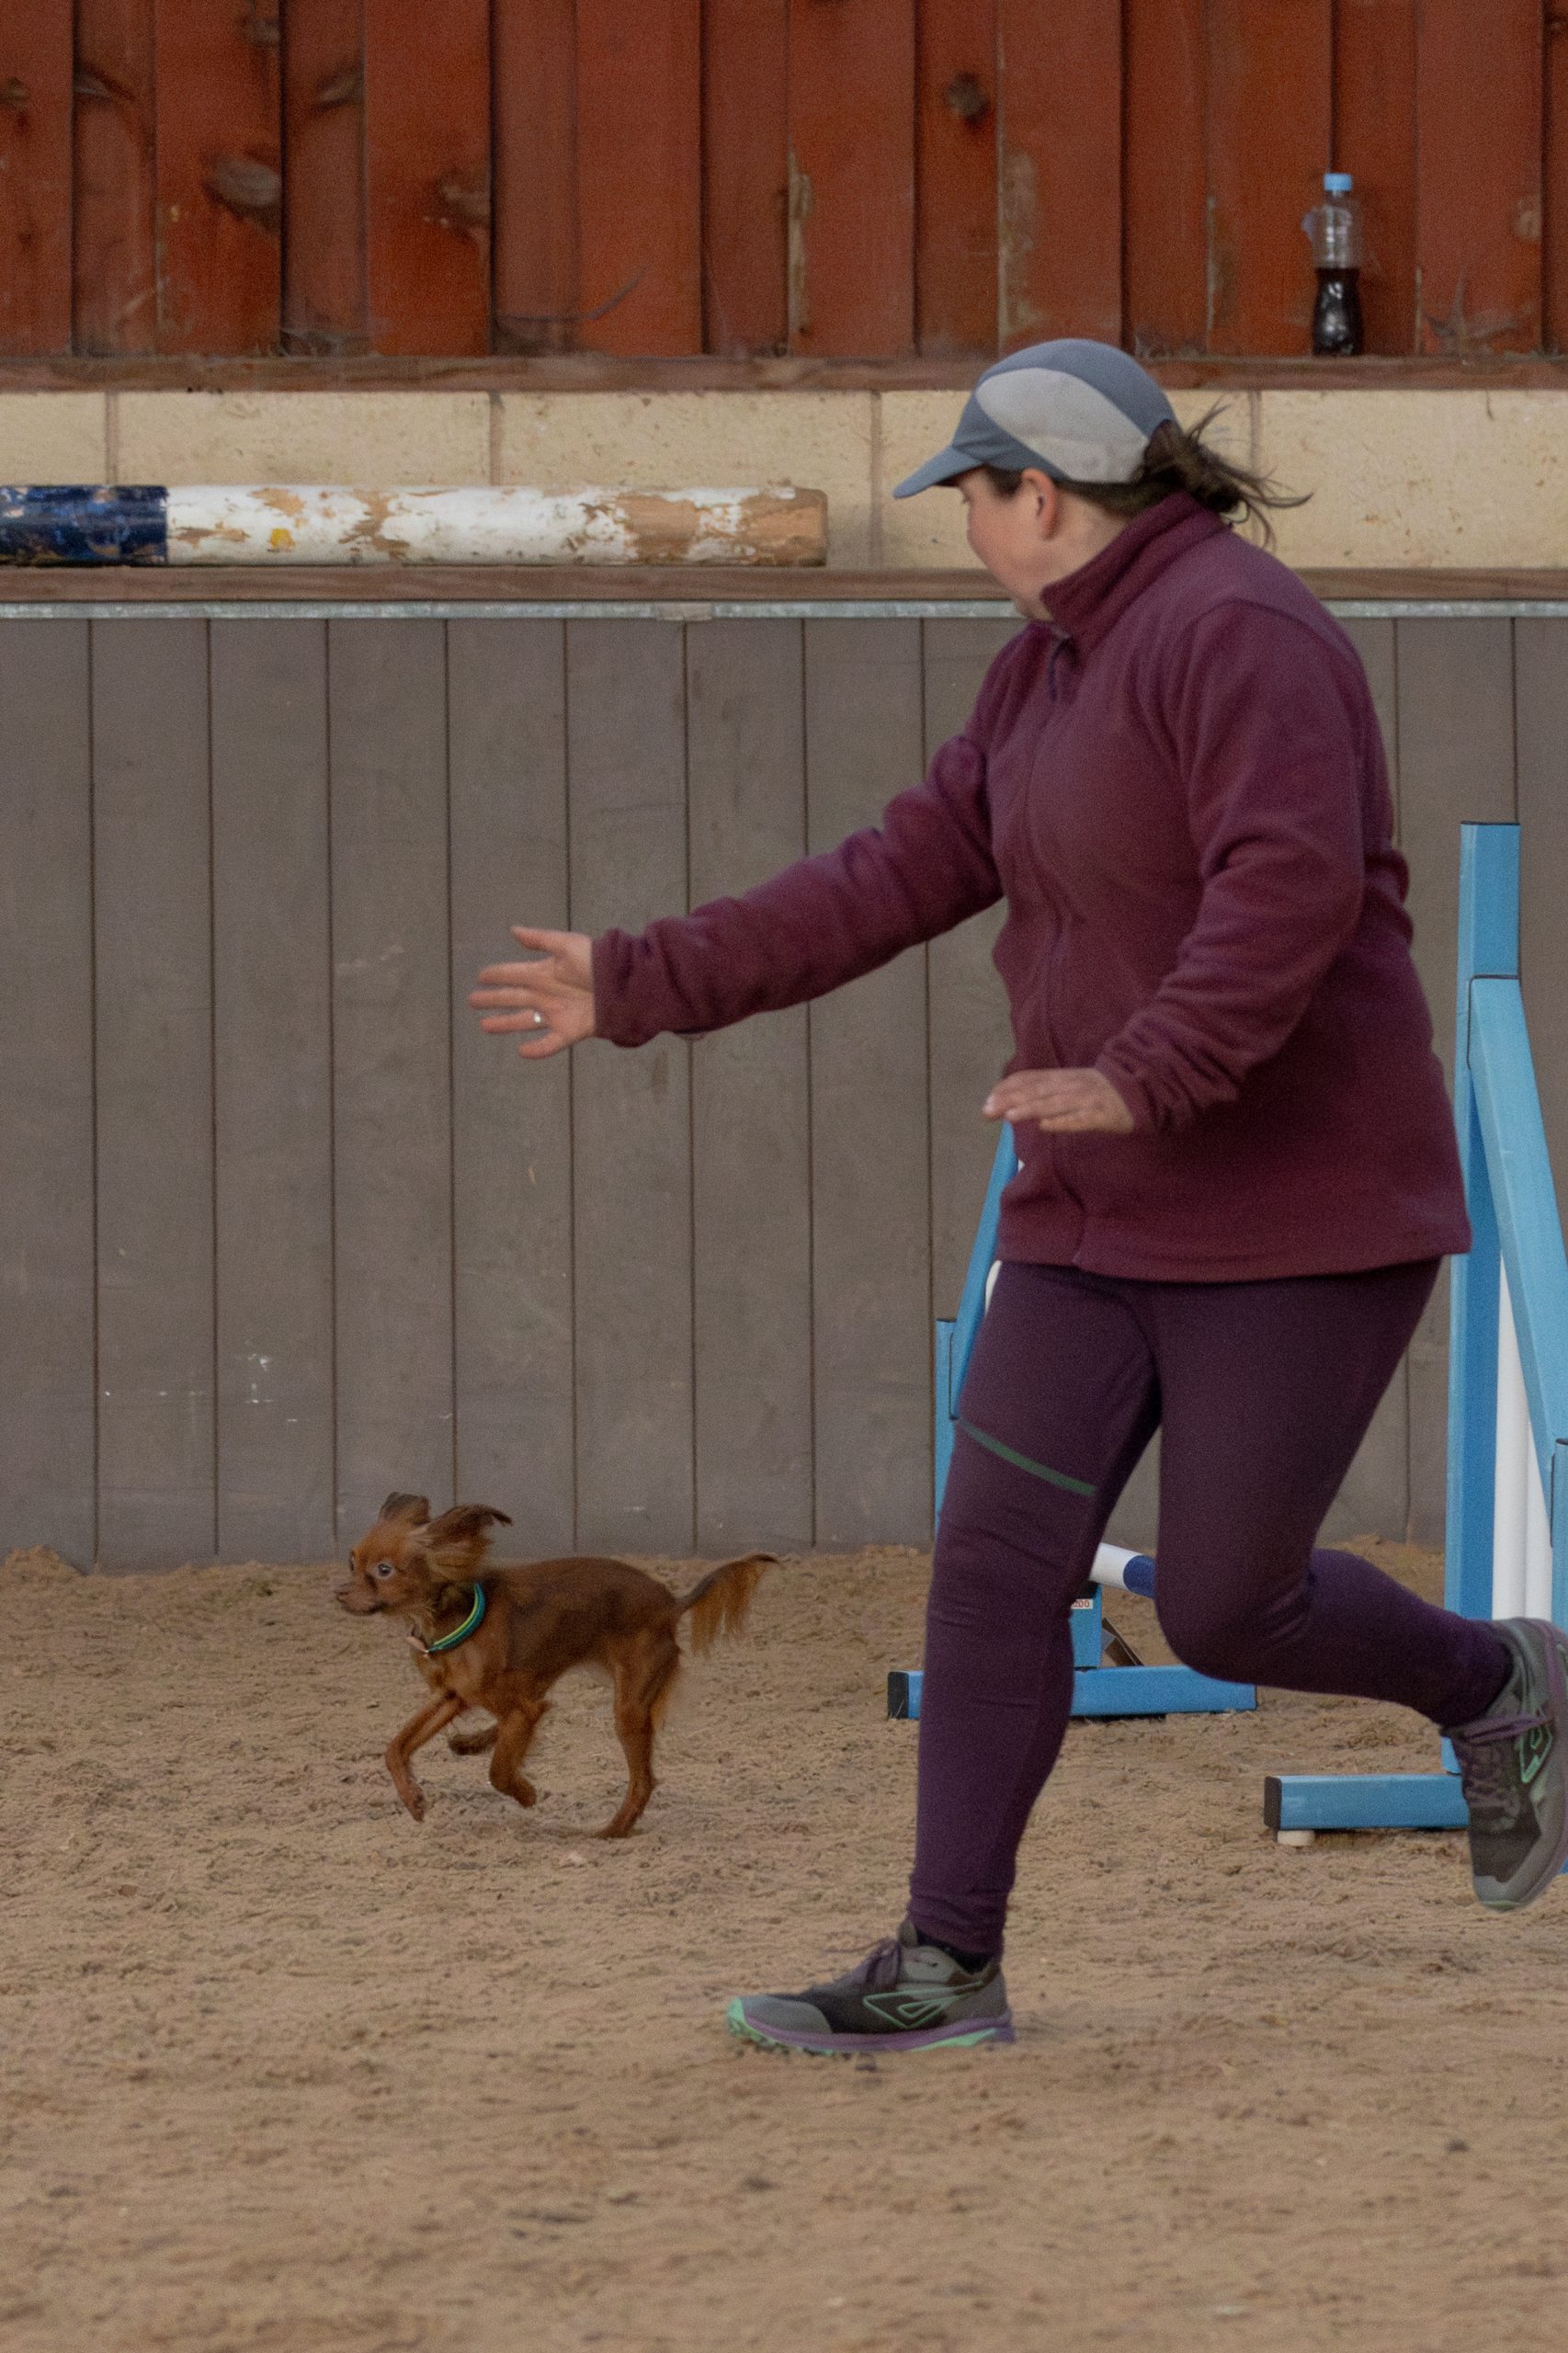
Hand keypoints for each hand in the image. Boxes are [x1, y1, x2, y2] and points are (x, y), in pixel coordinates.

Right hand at [469, 927, 595, 1058]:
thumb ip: (540, 939)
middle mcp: (546, 994)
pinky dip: (536, 1050)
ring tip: (484, 1026)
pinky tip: (521, 1052)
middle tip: (472, 1000)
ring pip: (524, 1021)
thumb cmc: (597, 962)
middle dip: (492, 1000)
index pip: (514, 974)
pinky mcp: (569, 1031)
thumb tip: (513, 930)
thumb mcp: (567, 946)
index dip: (497, 975)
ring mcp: (557, 1014)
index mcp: (544, 973)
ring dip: (504, 1024)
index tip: (480, 976)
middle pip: (513, 998)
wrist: (624, 985)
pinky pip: (549, 1044)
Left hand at [983, 1068, 1134, 1134]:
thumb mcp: (1073, 1085)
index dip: (1008, 1088)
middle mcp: (1072, 1085)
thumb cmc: (1103, 1091)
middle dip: (1010, 1100)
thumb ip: (1047, 1091)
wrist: (1145, 1088)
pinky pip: (1080, 1119)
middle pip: (1037, 1091)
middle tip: (987, 1110)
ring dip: (1031, 1109)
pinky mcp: (1102, 1115)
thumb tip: (1015, 1101)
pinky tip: (1046, 1126)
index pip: (1030, 1079)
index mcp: (1063, 1077)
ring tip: (1009, 1116)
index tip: (987, 1099)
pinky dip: (1063, 1121)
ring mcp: (1087, 1099)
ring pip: (1055, 1103)